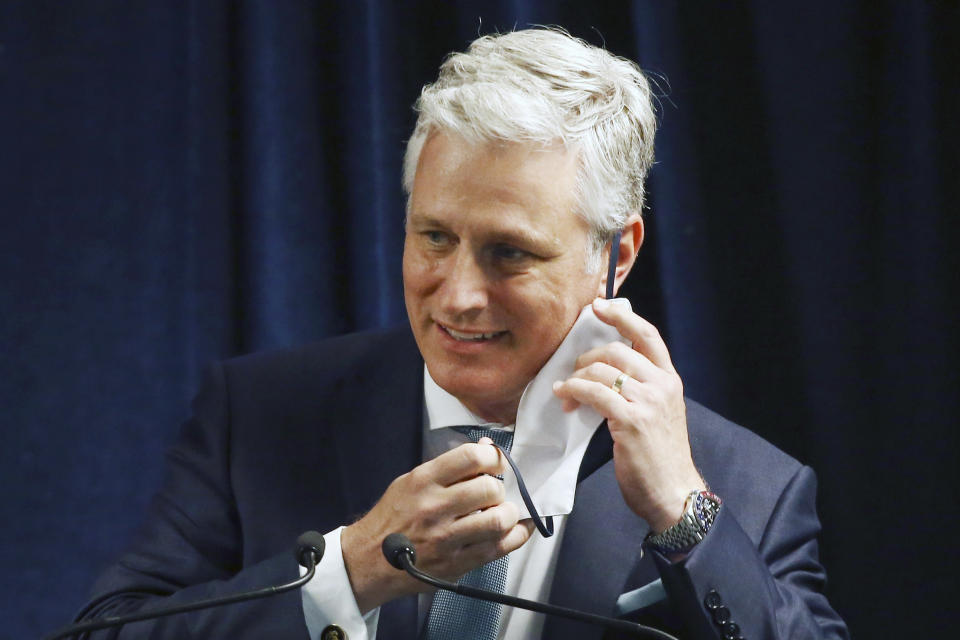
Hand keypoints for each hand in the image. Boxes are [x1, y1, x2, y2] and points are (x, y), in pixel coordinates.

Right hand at [341, 438, 532, 611]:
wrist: (369, 560)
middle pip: (489, 489)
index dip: (493, 457)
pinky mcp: (456, 564)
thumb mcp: (411, 482)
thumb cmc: (394, 517)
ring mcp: (446, 538)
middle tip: (495, 492)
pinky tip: (515, 528)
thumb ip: (449, 467)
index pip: (470, 457)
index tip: (496, 463)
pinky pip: (498, 548)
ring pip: (498, 520)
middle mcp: (434, 508)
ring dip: (509, 513)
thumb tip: (488, 448)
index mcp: (423, 481)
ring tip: (503, 511)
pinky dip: (516, 536)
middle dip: (500, 487)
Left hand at [552, 298, 704, 532]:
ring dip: (576, 378)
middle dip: (586, 358)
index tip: (598, 306)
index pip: (648, 334)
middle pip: (616, 350)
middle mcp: (662, 386)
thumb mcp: (658, 413)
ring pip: (602, 370)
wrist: (673, 493)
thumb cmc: (659, 457)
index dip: (621, 316)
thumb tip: (604, 370)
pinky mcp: (631, 421)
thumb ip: (640, 388)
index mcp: (670, 380)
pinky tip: (564, 398)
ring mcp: (648, 402)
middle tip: (573, 375)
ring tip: (565, 393)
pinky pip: (594, 393)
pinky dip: (574, 391)